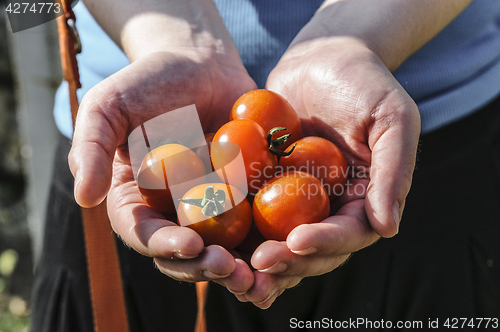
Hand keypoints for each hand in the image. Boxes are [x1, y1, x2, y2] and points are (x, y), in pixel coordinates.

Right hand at [68, 50, 257, 290]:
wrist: (200, 64)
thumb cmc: (150, 81)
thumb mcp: (109, 106)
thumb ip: (92, 148)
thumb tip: (84, 198)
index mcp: (135, 201)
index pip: (144, 233)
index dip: (164, 245)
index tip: (190, 244)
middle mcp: (171, 213)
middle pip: (185, 253)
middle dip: (206, 266)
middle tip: (231, 268)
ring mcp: (210, 208)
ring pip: (223, 249)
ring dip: (242, 266)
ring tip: (264, 272)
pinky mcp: (243, 198)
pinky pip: (256, 224)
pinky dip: (270, 241)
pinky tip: (290, 246)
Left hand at [236, 38, 419, 307]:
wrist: (321, 57)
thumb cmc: (364, 82)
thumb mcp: (392, 119)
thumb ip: (394, 171)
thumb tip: (387, 229)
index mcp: (364, 200)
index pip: (350, 233)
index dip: (327, 243)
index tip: (298, 241)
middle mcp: (330, 207)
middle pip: (313, 249)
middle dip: (289, 260)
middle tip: (260, 262)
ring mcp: (297, 200)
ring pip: (280, 240)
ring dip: (260, 258)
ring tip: (233, 266)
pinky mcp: (267, 187)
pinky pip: (252, 212)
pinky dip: (237, 231)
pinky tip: (215, 240)